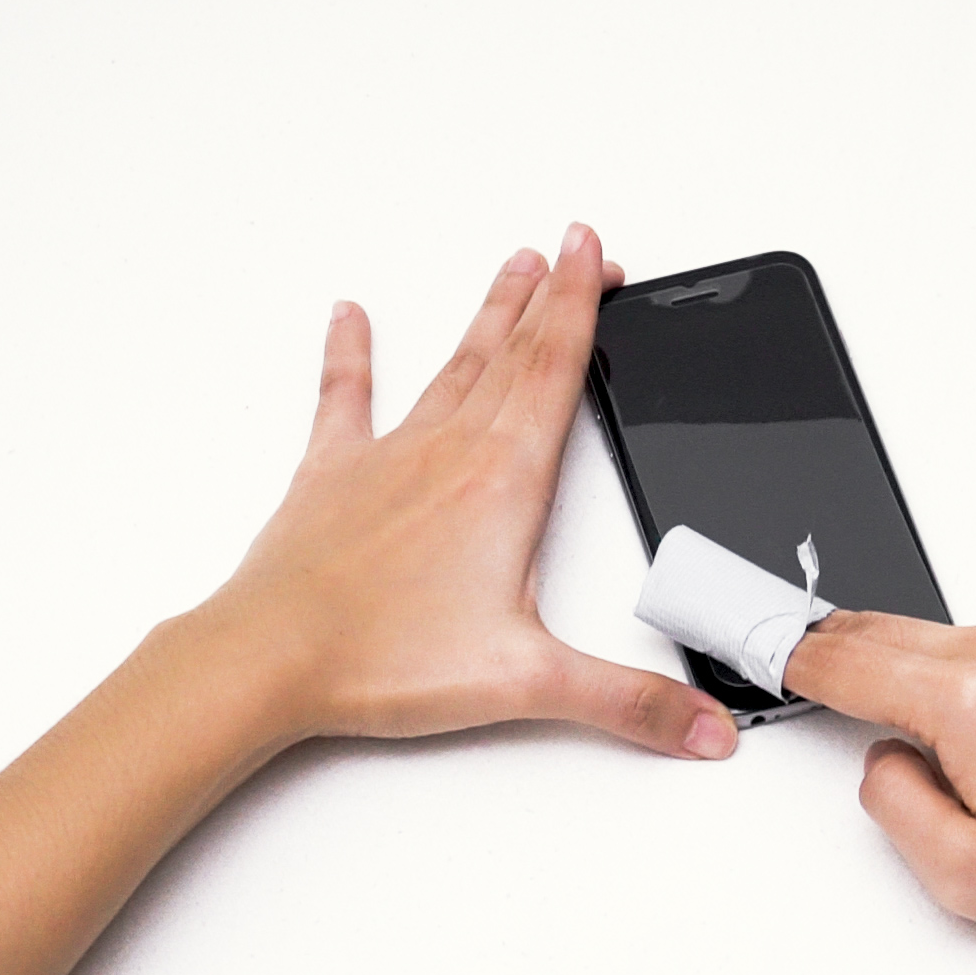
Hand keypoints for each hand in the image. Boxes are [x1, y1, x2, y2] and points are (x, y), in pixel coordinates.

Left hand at [180, 223, 738, 759]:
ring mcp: (389, 457)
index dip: (584, 304)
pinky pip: (345, 398)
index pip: (558, 369)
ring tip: (512, 266)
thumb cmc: (382, 659)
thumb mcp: (527, 681)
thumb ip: (628, 702)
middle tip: (576, 246)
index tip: (596, 250)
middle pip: (514, 353)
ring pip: (452, 367)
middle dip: (552, 296)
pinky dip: (349, 355)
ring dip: (487, 316)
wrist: (267, 658)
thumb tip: (708, 727)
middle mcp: (450, 451)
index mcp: (504, 482)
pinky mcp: (332, 477)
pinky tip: (348, 316)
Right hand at [789, 608, 975, 962]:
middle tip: (829, 668)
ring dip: (946, 672)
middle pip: (897, 632)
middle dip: (854, 652)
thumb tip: (884, 757)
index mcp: (973, 702)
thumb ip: (891, 799)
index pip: (851, 662)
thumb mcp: (960, 875)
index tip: (779, 651)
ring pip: (963, 635)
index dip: (801, 657)